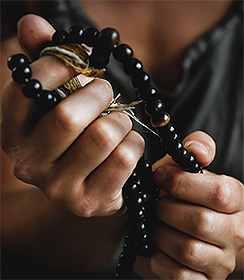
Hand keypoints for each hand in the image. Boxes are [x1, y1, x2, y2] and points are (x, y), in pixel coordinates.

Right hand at [0, 14, 143, 216]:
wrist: (89, 184)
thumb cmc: (76, 136)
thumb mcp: (59, 100)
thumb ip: (46, 61)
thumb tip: (32, 23)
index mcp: (14, 133)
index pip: (27, 88)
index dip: (59, 66)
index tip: (81, 62)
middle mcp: (29, 163)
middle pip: (69, 116)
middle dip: (98, 94)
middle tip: (105, 92)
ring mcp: (58, 188)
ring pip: (103, 136)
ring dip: (120, 121)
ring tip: (117, 124)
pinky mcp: (89, 202)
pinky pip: (125, 158)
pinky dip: (134, 143)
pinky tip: (126, 147)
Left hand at [151, 131, 243, 279]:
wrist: (178, 228)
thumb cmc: (179, 195)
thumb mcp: (185, 168)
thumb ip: (196, 150)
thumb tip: (196, 149)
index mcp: (234, 199)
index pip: (218, 193)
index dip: (182, 184)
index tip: (160, 177)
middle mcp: (234, 232)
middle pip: (199, 222)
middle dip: (166, 209)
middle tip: (156, 205)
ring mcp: (221, 260)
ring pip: (187, 249)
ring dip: (161, 234)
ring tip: (156, 225)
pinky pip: (178, 274)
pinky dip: (158, 259)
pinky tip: (156, 247)